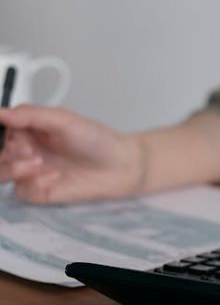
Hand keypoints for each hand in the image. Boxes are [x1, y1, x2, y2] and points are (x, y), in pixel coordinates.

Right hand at [0, 105, 144, 202]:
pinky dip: (34, 184)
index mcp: (28, 130)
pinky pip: (23, 192)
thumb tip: (0, 112)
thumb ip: (30, 115)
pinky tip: (55, 178)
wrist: (122, 166)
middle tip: (30, 151)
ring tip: (37, 163)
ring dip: (13, 169)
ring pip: (2, 174)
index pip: (1, 130)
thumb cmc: (97, 140)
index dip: (3, 133)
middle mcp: (27, 151)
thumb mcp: (63, 119)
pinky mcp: (43, 193)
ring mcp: (33, 173)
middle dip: (9, 153)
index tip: (16, 136)